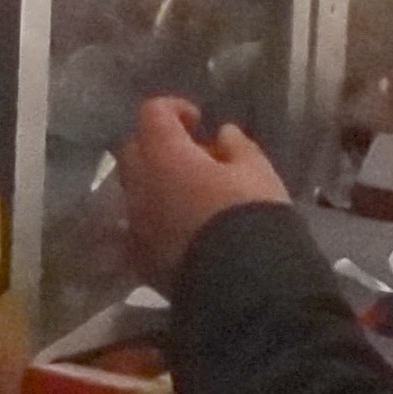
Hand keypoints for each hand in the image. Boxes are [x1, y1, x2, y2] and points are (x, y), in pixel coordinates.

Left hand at [122, 97, 290, 278]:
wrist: (241, 284)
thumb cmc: (250, 215)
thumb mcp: (257, 172)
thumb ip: (238, 147)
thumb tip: (224, 135)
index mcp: (164, 155)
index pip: (153, 113)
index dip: (175, 109)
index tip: (200, 121)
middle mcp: (139, 186)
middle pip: (135, 150)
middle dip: (159, 145)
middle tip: (193, 156)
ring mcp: (136, 225)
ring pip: (135, 190)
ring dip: (157, 183)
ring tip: (191, 195)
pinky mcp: (140, 258)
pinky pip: (141, 226)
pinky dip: (157, 218)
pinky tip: (184, 229)